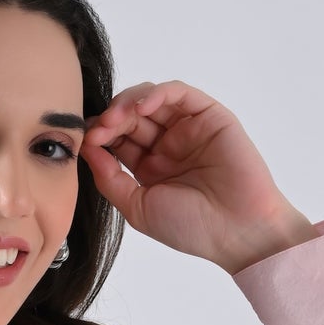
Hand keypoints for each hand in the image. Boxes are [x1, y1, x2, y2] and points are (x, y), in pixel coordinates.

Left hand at [80, 80, 317, 273]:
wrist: (237, 230)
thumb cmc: (191, 227)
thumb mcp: (138, 208)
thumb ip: (110, 179)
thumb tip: (88, 149)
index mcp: (150, 168)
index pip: (118, 139)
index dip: (101, 135)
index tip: (87, 141)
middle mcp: (168, 145)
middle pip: (131, 116)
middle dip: (110, 118)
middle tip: (99, 128)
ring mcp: (188, 128)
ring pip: (151, 100)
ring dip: (128, 104)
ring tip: (115, 119)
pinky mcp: (209, 115)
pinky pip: (178, 93)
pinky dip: (156, 94)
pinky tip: (141, 107)